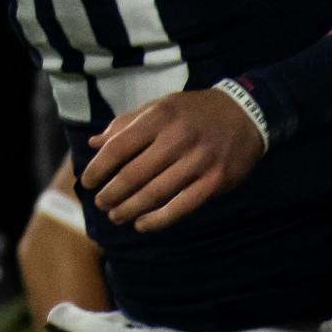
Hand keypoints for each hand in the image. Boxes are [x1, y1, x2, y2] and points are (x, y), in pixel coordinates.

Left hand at [80, 88, 265, 231]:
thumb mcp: (159, 107)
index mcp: (159, 117)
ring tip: (115, 216)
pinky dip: (159, 219)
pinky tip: (142, 224)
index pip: (119, 146)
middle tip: (100, 204)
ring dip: (130, 209)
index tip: (87, 182)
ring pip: (155, 193)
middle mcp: (177, 138)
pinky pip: (182, 206)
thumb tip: (93, 143)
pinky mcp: (215, 181)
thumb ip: (126, 124)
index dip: (99, 168)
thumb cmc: (193, 111)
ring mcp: (198, 161)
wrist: (245, 114)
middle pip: (134, 174)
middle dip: (112, 193)